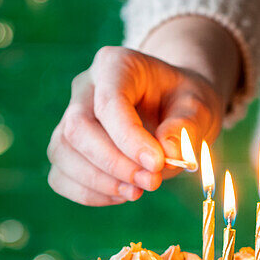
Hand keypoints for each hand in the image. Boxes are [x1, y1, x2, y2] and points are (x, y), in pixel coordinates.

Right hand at [47, 18, 241, 205]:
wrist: (174, 109)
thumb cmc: (184, 103)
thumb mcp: (199, 106)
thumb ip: (186, 127)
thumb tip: (168, 154)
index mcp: (115, 65)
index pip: (109, 103)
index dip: (129, 139)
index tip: (157, 165)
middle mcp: (84, 88)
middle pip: (77, 129)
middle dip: (113, 164)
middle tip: (152, 183)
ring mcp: (69, 118)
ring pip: (62, 152)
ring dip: (99, 182)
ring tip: (138, 192)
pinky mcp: (68, 148)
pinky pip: (60, 176)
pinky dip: (87, 193)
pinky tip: (121, 194)